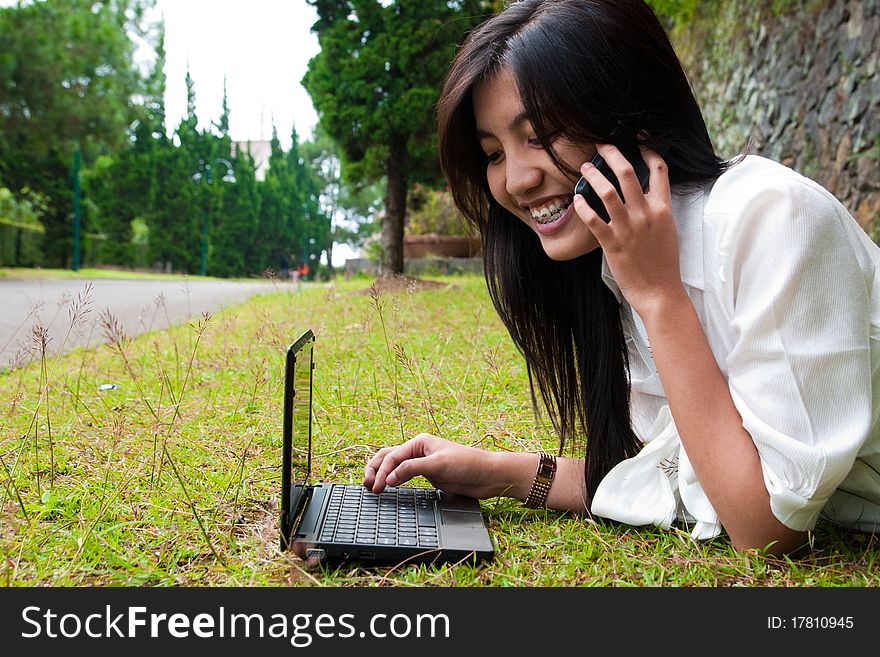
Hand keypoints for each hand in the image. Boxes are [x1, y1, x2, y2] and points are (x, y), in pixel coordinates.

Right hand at [363, 433, 501, 498]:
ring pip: (393, 465)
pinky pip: (403, 475)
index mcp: (419, 442)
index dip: (382, 472)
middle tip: (367, 485)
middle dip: (375, 469)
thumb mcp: (438, 465)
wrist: (486, 475)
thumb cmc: (467, 464)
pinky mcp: (426, 474)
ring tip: (370, 486)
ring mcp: (421, 462)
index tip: (378, 487)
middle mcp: (418, 450)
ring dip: (381, 474)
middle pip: (387, 457)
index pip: (393, 456)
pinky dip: (392, 480)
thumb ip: (412, 469)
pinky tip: (387, 487)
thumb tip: (390, 478)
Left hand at [573, 145, 685, 315]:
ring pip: (608, 192)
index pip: (659, 169)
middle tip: (600, 145)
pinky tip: (576, 198)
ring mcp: (628, 229)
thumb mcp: (668, 229)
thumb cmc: (663, 263)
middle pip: (627, 173)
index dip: (648, 149)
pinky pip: (593, 220)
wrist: (660, 292)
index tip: (638, 138)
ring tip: (584, 167)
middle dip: (612, 153)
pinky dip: (583, 206)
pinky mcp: (612, 244)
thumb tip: (646, 192)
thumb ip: (657, 208)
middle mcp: (646, 214)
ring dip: (593, 175)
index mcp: (663, 209)